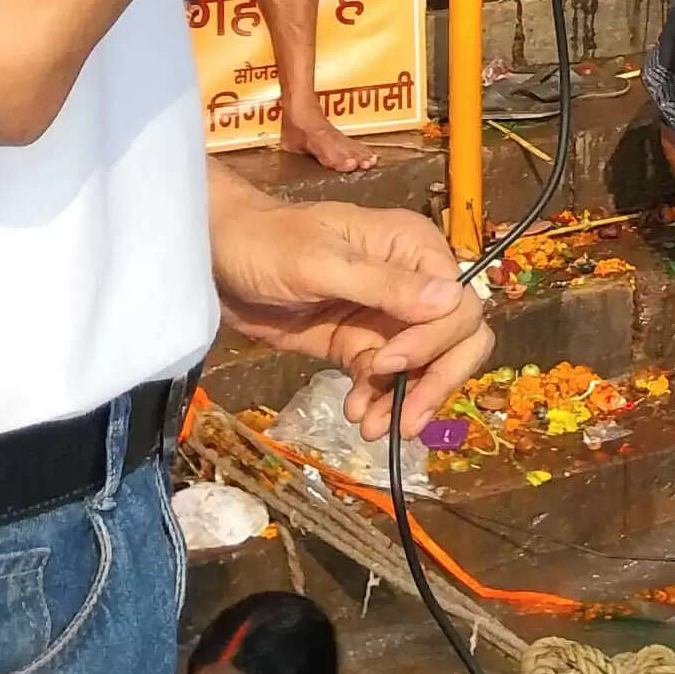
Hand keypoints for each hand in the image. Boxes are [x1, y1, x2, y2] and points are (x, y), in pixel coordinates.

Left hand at [210, 190, 492, 440]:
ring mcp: (386, 316)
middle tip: (408, 421)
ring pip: (425, 365)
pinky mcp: (359, 343)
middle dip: (438, 380)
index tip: (387, 363)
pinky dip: (379, 400)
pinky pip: (387, 378)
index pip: (458, 302)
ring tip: (373, 428)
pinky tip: (356, 412)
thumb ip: (384, 284)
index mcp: (413, 249)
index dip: (435, 340)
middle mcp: (411, 282)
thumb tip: (452, 300)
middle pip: (458, 336)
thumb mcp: (322, 263)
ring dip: (407, 399)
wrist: (216, 260)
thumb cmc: (267, 245)